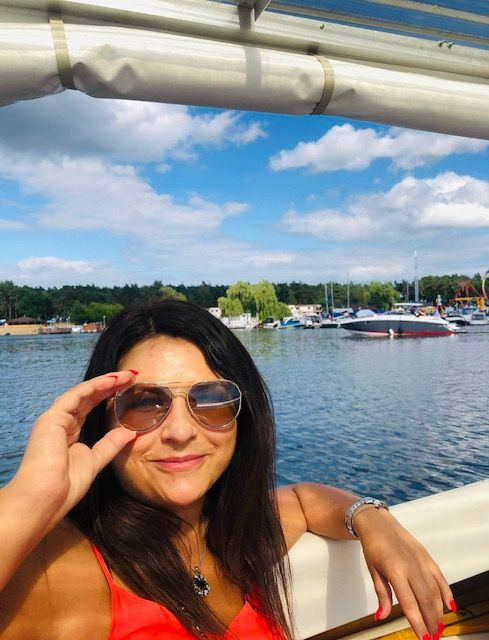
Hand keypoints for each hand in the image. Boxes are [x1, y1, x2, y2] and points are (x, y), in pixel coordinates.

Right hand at [11, 371, 136, 528]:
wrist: (45, 498)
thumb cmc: (66, 486)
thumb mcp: (95, 461)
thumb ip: (111, 445)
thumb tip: (130, 432)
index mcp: (69, 434)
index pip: (91, 408)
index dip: (109, 397)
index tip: (129, 389)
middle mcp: (62, 423)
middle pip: (89, 398)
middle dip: (110, 386)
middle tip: (131, 377)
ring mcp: (56, 419)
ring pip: (84, 393)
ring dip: (106, 382)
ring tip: (126, 375)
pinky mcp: (53, 417)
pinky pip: (77, 395)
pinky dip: (95, 386)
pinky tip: (112, 380)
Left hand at [355, 508, 453, 639]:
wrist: (378, 523)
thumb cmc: (373, 547)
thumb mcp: (373, 571)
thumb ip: (381, 594)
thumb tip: (381, 617)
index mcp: (395, 571)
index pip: (409, 603)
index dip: (417, 623)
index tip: (423, 638)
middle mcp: (411, 566)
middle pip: (425, 599)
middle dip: (430, 621)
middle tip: (432, 636)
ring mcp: (421, 560)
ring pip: (435, 591)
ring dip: (438, 611)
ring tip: (438, 626)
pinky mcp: (427, 556)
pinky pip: (440, 577)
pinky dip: (446, 592)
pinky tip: (449, 606)